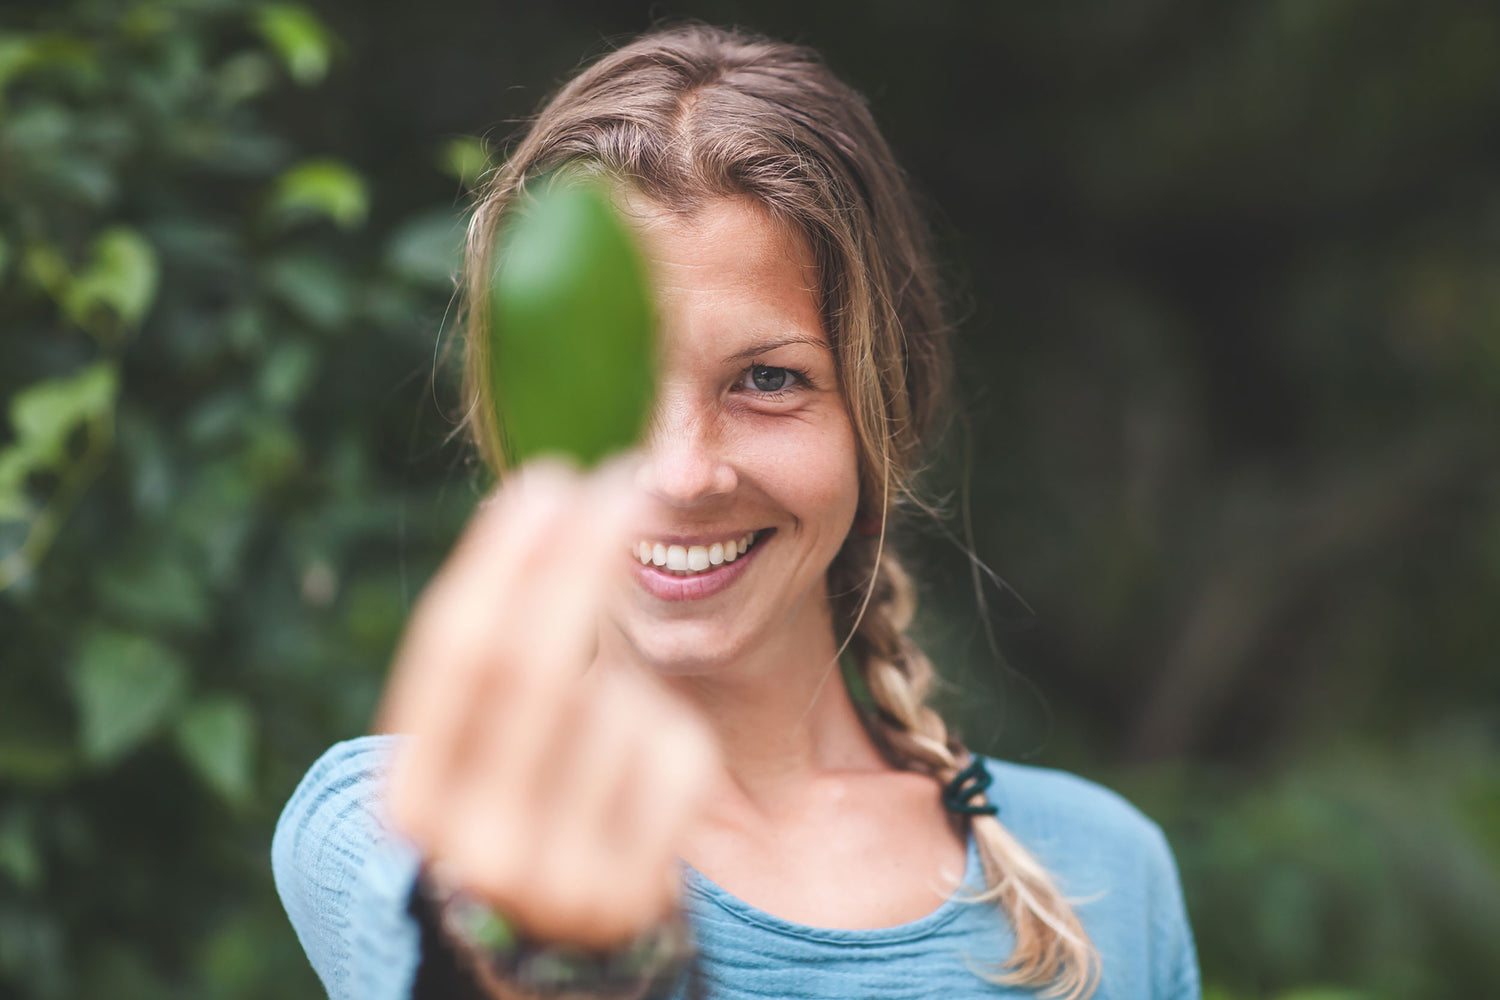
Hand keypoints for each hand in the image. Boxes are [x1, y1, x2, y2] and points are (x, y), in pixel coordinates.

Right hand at [376, 460, 721, 949]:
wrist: (552, 958)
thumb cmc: (515, 810)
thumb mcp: (475, 753)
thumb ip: (492, 665)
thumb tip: (545, 509)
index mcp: (413, 801)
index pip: (458, 653)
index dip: (507, 558)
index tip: (549, 480)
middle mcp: (474, 845)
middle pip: (536, 664)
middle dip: (583, 558)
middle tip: (623, 479)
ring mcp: (558, 879)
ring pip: (618, 708)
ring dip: (627, 682)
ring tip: (609, 723)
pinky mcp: (636, 891)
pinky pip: (674, 752)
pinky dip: (670, 733)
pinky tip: (642, 777)